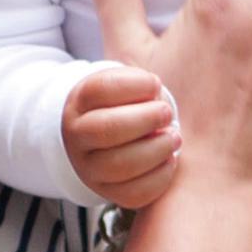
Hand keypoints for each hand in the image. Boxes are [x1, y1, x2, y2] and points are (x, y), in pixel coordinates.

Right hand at [62, 67, 180, 207]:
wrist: (101, 141)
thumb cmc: (123, 103)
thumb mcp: (122, 77)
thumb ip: (134, 58)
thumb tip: (155, 61)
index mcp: (80, 101)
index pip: (99, 89)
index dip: (133, 85)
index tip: (155, 84)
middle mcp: (77, 136)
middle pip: (107, 129)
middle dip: (145, 119)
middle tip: (166, 112)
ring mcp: (90, 168)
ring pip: (119, 166)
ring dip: (154, 150)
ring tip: (174, 137)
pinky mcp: (108, 193)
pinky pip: (133, 194)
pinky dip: (158, 178)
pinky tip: (170, 160)